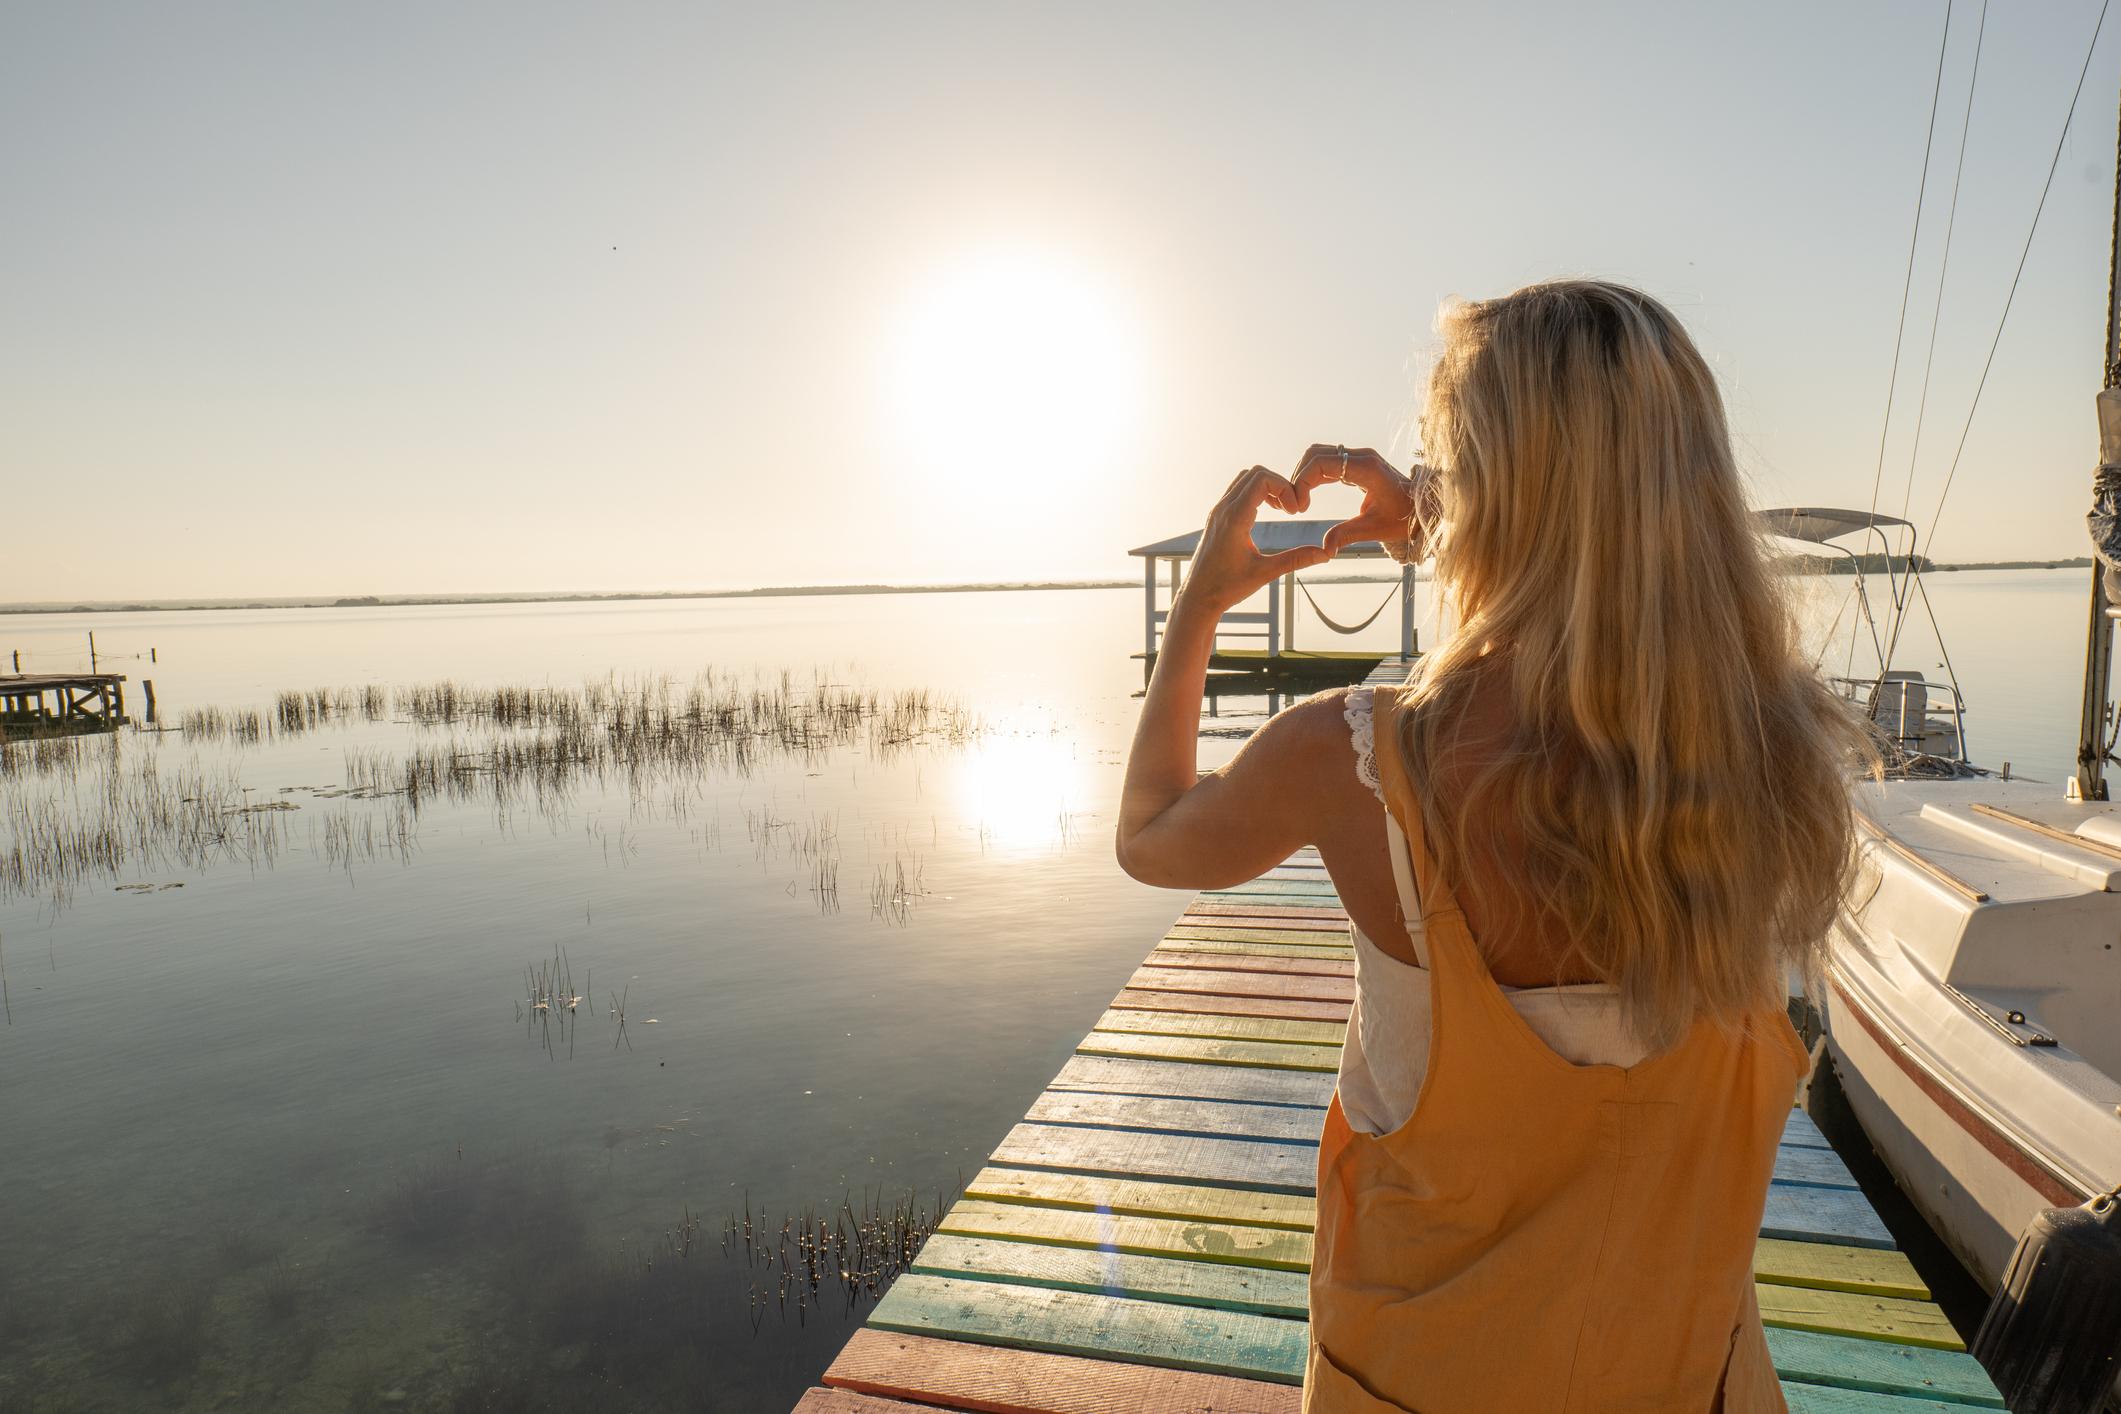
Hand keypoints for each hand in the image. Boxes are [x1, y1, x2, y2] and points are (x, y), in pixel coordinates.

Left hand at [1179, 466, 1331, 614]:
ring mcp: (1218, 511)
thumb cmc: (1227, 587)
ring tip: (1282, 510)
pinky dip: (1255, 494)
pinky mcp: (1217, 517)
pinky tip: (1267, 513)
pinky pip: (1237, 491)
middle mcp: (1223, 509)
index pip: (1262, 479)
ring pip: (1244, 479)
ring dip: (1267, 487)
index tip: (1295, 511)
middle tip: (1292, 509)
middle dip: (1279, 484)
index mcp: (1234, 518)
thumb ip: (1296, 560)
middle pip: (1255, 473)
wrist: (1197, 597)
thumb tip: (1325, 554)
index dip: (1285, 488)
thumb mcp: (1265, 573)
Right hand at [1289, 444, 1435, 557]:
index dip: (1303, 482)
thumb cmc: (1402, 518)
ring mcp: (1360, 457)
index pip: (1321, 463)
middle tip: (1296, 504)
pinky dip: (1314, 475)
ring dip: (1305, 474)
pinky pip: (1329, 461)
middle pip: (1316, 454)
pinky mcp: (1358, 463)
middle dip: (1300, 477)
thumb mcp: (1373, 529)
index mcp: (1366, 468)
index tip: (1300, 507)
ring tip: (1301, 500)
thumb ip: (1346, 535)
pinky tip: (1309, 494)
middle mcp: (1361, 456)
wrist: (1422, 509)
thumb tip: (1325, 550)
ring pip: (1320, 454)